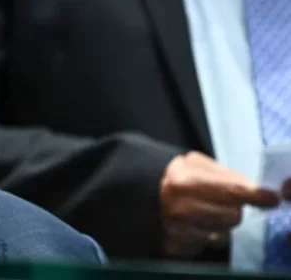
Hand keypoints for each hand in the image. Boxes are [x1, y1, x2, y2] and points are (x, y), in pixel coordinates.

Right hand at [160, 151, 280, 256]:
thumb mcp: (195, 164)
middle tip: (221, 202)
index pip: (232, 191)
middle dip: (233, 209)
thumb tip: (256, 191)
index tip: (269, 199)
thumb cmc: (172, 176)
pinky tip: (192, 225)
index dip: (256, 196)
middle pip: (233, 216)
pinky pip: (205, 246)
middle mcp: (180, 208)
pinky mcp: (174, 245)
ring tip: (204, 213)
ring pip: (223, 235)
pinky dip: (204, 236)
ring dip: (220, 225)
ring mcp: (176, 230)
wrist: (140, 191)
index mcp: (185, 182)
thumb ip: (226, 176)